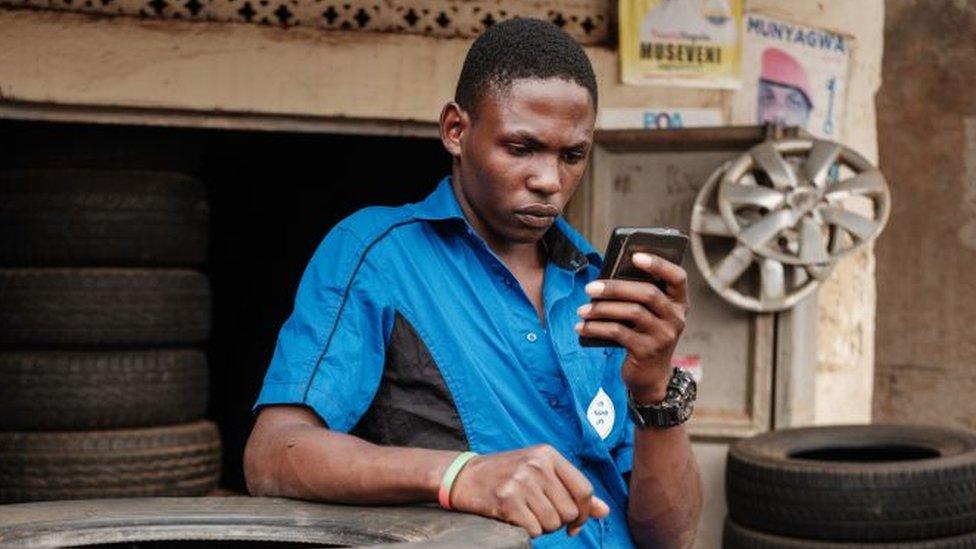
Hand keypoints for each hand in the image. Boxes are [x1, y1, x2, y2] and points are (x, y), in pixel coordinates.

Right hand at [449, 445, 610, 537]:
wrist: (465, 476)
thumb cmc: (507, 474)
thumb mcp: (541, 472)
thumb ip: (572, 489)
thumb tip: (604, 511)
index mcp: (548, 454)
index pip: (584, 490)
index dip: (584, 512)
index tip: (575, 522)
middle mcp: (537, 465)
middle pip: (569, 511)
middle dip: (558, 520)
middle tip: (539, 512)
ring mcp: (521, 482)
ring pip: (552, 523)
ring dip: (541, 526)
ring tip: (526, 512)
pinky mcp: (507, 500)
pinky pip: (534, 530)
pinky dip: (527, 530)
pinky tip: (516, 518)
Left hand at [574, 252, 688, 403]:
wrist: (651, 377)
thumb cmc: (644, 335)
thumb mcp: (648, 316)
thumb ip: (636, 297)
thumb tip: (605, 279)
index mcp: (679, 303)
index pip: (677, 277)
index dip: (659, 264)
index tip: (635, 255)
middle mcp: (676, 318)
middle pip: (647, 293)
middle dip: (615, 288)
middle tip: (590, 287)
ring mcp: (663, 336)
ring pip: (631, 312)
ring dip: (602, 309)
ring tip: (582, 310)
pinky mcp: (647, 352)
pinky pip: (618, 333)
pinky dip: (596, 328)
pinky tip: (582, 327)